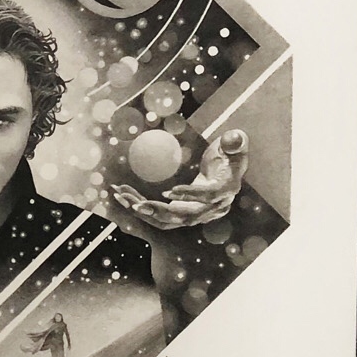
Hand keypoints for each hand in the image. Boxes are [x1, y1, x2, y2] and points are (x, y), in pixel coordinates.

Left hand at [112, 128, 248, 230]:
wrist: (227, 174)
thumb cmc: (229, 157)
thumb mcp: (234, 148)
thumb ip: (235, 143)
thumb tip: (234, 138)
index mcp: (224, 193)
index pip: (208, 197)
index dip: (190, 195)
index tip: (169, 191)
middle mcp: (210, 209)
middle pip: (183, 216)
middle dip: (157, 211)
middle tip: (135, 203)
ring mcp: (195, 214)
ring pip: (166, 219)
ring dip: (143, 210)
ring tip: (121, 195)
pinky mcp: (182, 213)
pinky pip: (159, 215)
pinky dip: (142, 206)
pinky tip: (124, 194)